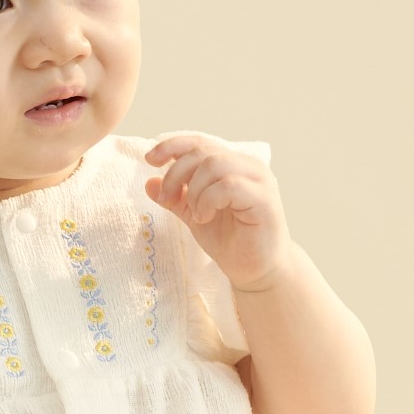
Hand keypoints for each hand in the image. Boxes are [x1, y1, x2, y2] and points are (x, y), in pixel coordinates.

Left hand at [144, 134, 292, 291]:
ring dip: (194, 190)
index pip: (200, 142)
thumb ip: (175, 198)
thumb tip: (149, 182)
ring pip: (214, 164)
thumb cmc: (230, 241)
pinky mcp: (264, 199)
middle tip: (166, 199)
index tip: (149, 160)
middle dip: (176, 174)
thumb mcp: (194, 215)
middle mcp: (248, 166)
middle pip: (202, 151)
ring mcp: (258, 180)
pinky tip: (205, 217)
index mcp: (233, 164)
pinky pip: (228, 185)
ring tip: (195, 214)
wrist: (256, 270)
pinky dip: (208, 201)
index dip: (172, 146)